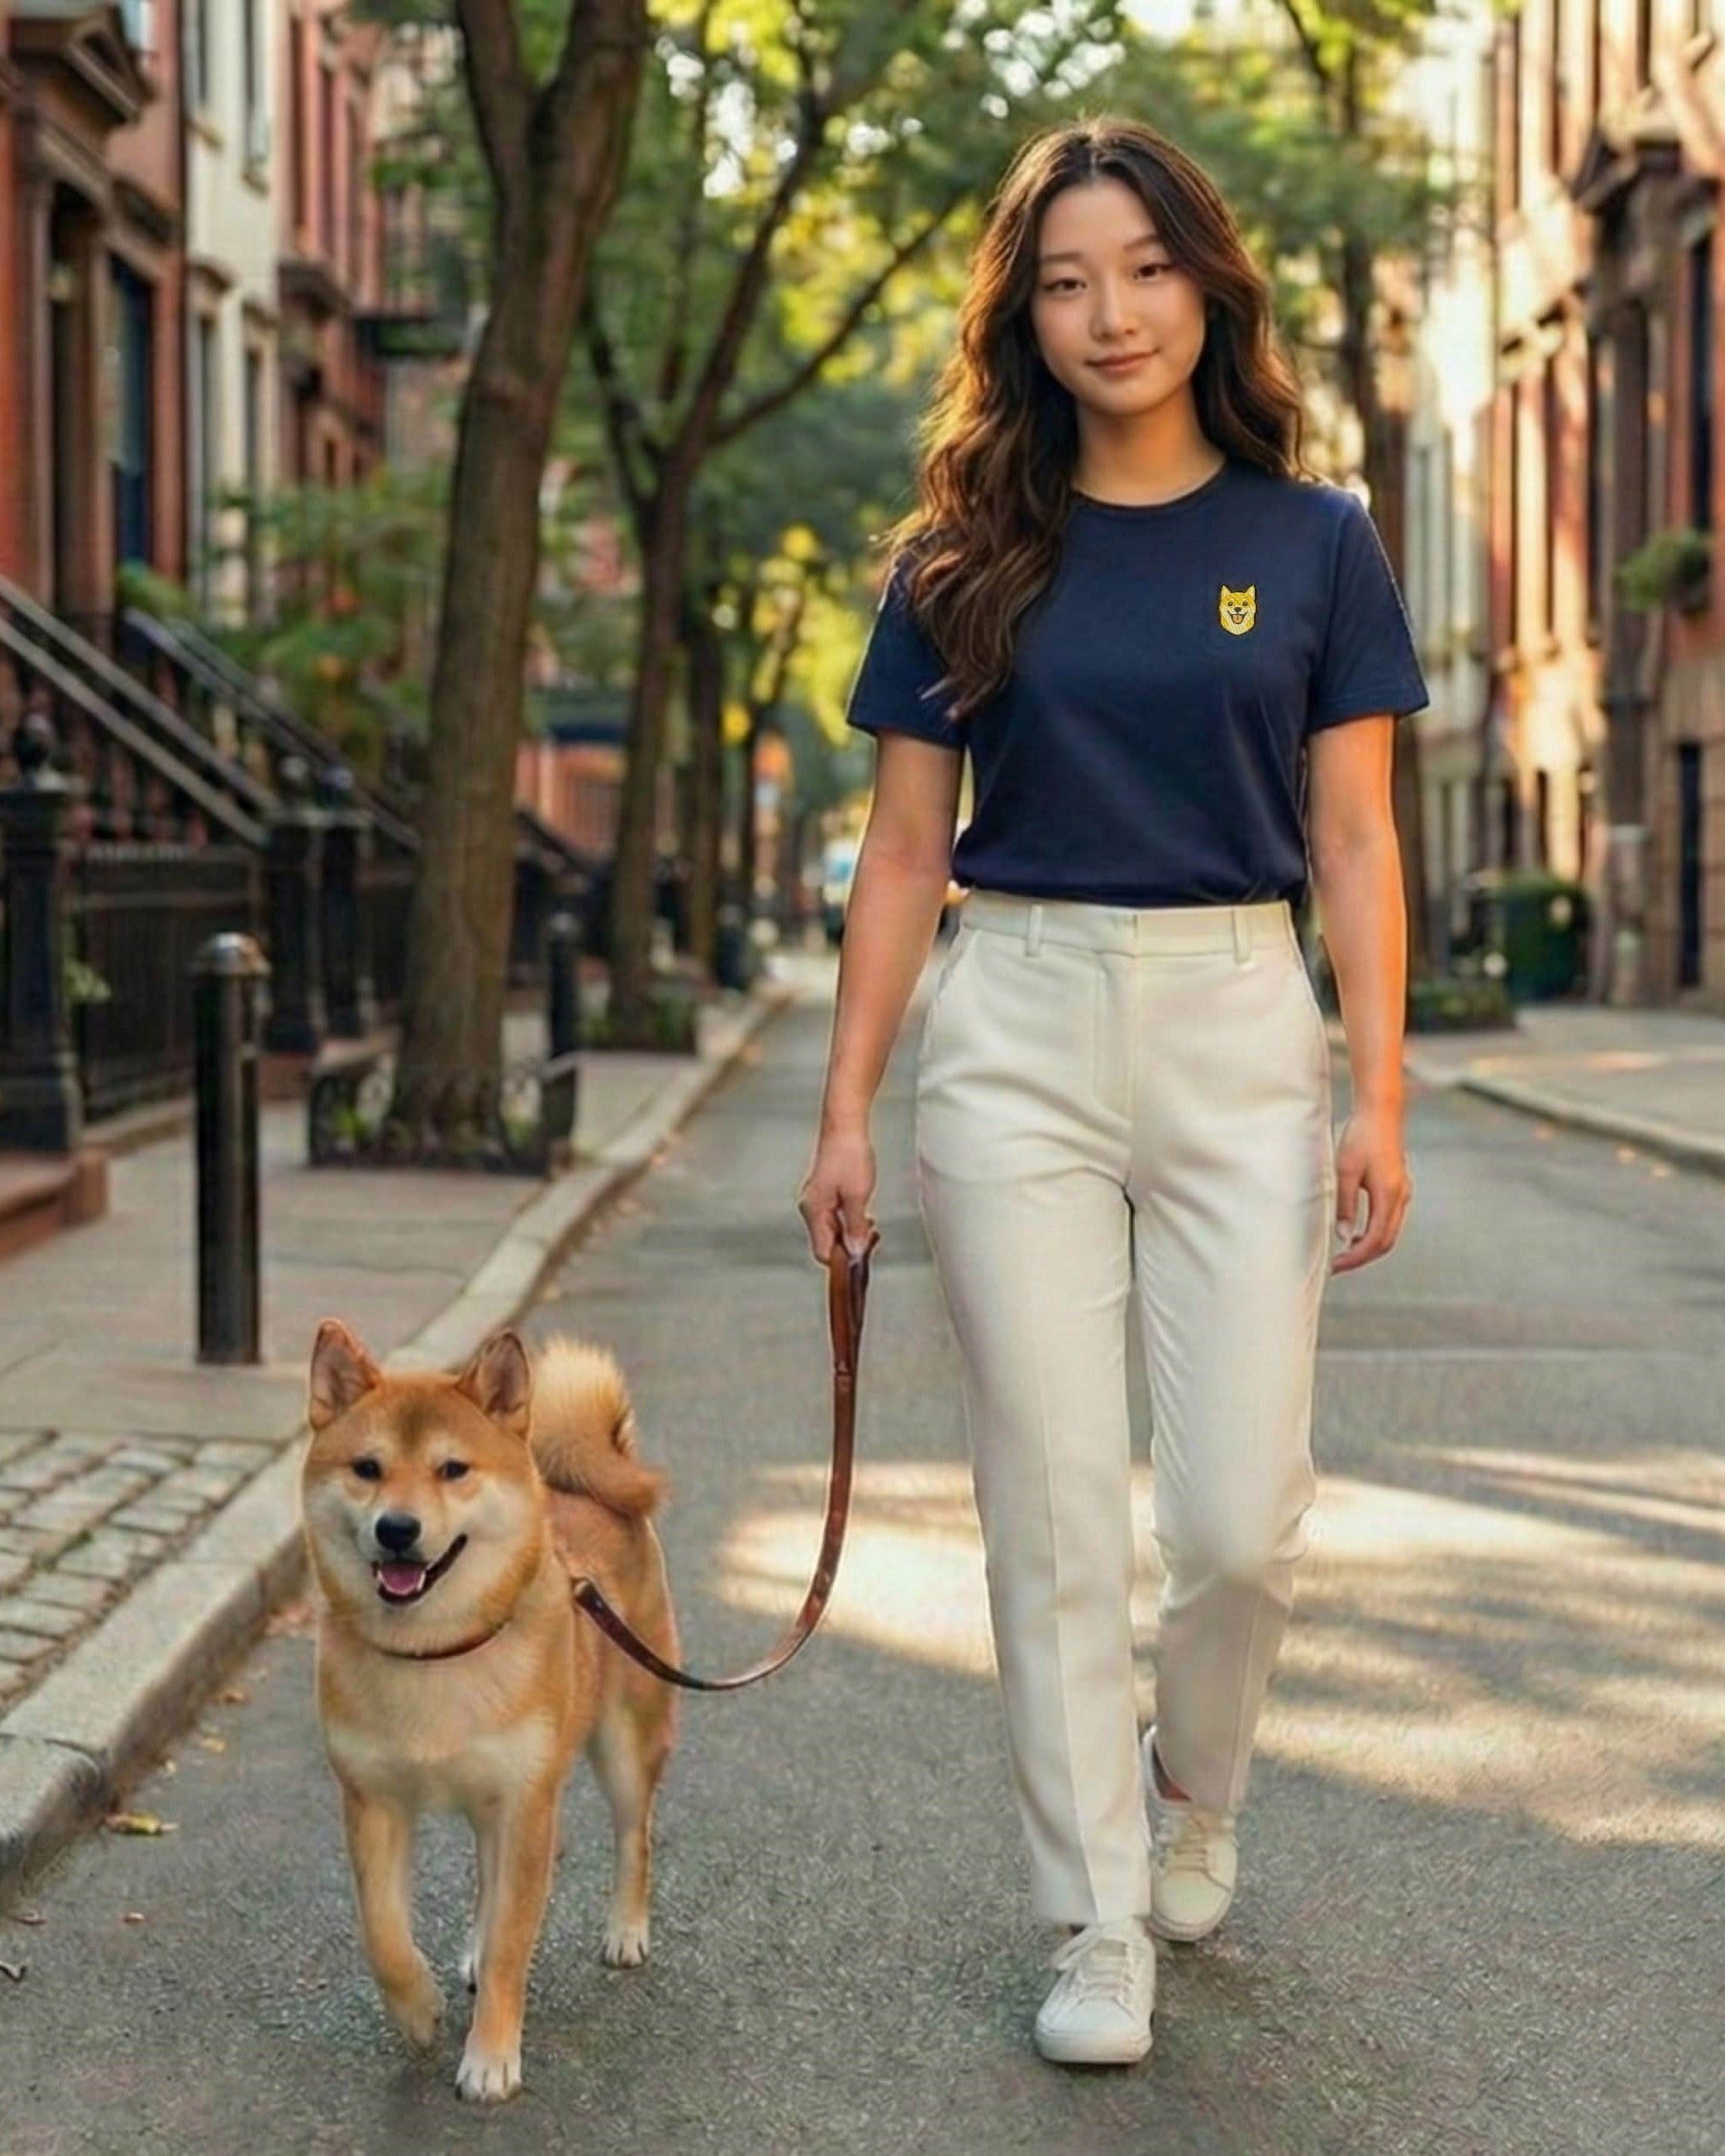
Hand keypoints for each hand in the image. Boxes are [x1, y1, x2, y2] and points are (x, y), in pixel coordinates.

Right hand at [798, 1126, 876, 1264]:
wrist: (845, 1126)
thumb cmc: (848, 1153)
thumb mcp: (858, 1196)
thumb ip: (856, 1227)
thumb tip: (856, 1250)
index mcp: (813, 1211)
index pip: (823, 1252)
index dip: (844, 1258)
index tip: (862, 1255)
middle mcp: (811, 1207)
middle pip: (828, 1241)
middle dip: (850, 1243)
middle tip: (870, 1236)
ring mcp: (817, 1199)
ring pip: (833, 1229)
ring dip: (852, 1230)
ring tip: (868, 1222)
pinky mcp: (825, 1191)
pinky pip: (836, 1215)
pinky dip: (849, 1217)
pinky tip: (862, 1210)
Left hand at [1330, 1102, 1410, 1271]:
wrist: (1380, 1112)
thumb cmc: (1360, 1137)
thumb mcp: (1345, 1171)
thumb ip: (1345, 1205)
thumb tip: (1343, 1236)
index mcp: (1389, 1196)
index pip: (1375, 1240)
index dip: (1356, 1257)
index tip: (1336, 1266)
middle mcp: (1401, 1197)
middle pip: (1386, 1241)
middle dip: (1363, 1257)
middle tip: (1338, 1265)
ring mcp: (1403, 1192)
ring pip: (1390, 1231)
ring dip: (1369, 1246)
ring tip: (1345, 1253)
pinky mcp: (1399, 1186)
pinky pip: (1390, 1219)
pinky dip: (1375, 1232)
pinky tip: (1357, 1233)